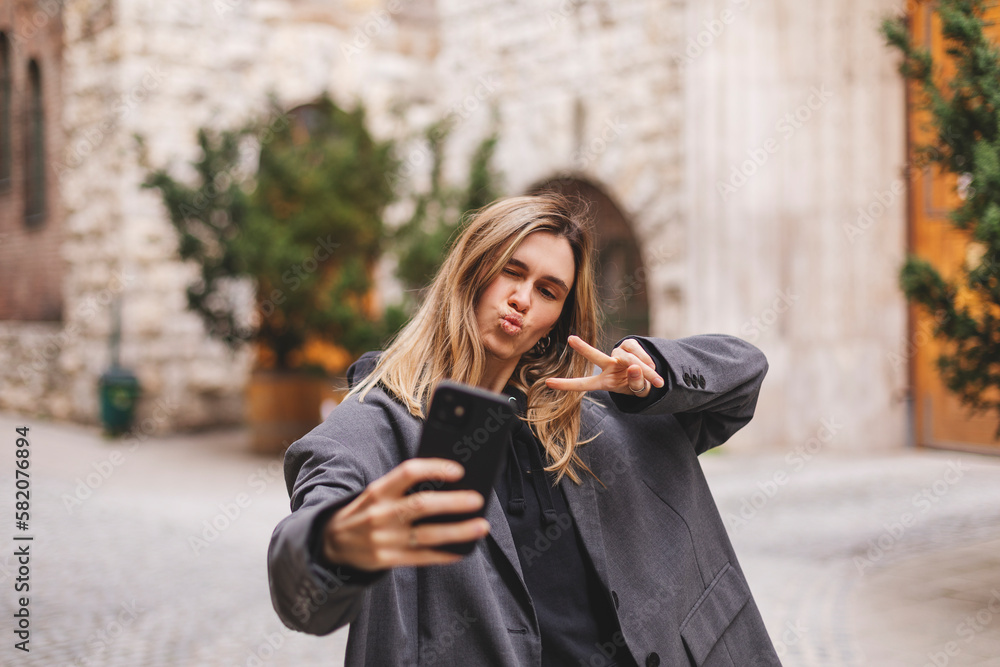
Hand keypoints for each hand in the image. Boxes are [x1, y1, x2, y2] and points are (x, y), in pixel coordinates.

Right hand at [322, 458, 489, 570]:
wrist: (331, 543)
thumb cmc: (365, 511)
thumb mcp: (377, 493)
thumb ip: (404, 488)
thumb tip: (447, 485)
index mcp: (378, 490)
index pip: (408, 472)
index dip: (434, 468)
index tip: (458, 470)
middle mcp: (380, 513)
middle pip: (422, 505)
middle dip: (453, 502)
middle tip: (478, 499)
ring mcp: (384, 539)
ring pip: (427, 535)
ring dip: (458, 531)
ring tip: (481, 526)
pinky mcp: (387, 560)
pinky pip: (422, 557)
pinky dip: (445, 554)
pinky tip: (463, 549)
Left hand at [545, 335, 663, 396]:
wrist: (653, 377)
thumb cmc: (638, 387)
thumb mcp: (637, 391)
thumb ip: (636, 383)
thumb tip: (634, 366)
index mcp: (604, 382)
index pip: (582, 384)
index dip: (566, 385)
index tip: (547, 382)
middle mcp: (608, 366)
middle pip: (595, 357)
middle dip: (584, 348)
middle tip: (571, 339)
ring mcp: (618, 354)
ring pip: (630, 359)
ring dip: (644, 371)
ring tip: (655, 380)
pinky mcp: (629, 345)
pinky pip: (639, 352)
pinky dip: (648, 362)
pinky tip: (653, 369)